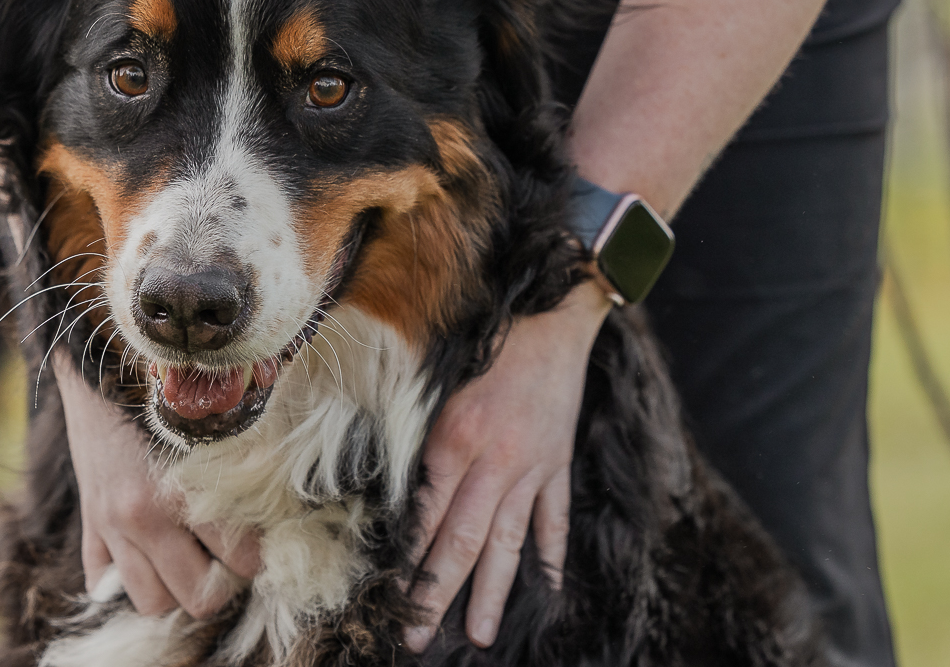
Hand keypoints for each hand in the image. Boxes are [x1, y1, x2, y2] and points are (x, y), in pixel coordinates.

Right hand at [53, 351, 261, 617]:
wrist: (99, 371)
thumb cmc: (164, 398)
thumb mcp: (210, 431)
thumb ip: (235, 475)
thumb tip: (273, 516)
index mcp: (180, 491)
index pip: (240, 560)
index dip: (257, 559)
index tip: (260, 547)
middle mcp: (142, 518)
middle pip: (197, 597)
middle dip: (220, 585)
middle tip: (227, 562)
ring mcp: (110, 528)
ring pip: (151, 602)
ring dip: (174, 590)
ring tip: (188, 565)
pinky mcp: (89, 527)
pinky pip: (101, 585)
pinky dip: (124, 582)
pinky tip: (144, 560)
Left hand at [405, 280, 611, 650]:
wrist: (552, 314)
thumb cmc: (484, 339)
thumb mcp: (436, 381)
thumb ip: (418, 435)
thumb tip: (392, 485)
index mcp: (453, 439)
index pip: (426, 517)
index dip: (409, 562)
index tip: (392, 598)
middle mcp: (493, 461)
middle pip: (463, 542)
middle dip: (439, 594)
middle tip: (418, 636)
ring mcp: (531, 468)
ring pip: (508, 543)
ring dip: (491, 593)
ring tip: (479, 635)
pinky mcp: (557, 464)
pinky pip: (554, 520)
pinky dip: (550, 557)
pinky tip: (545, 590)